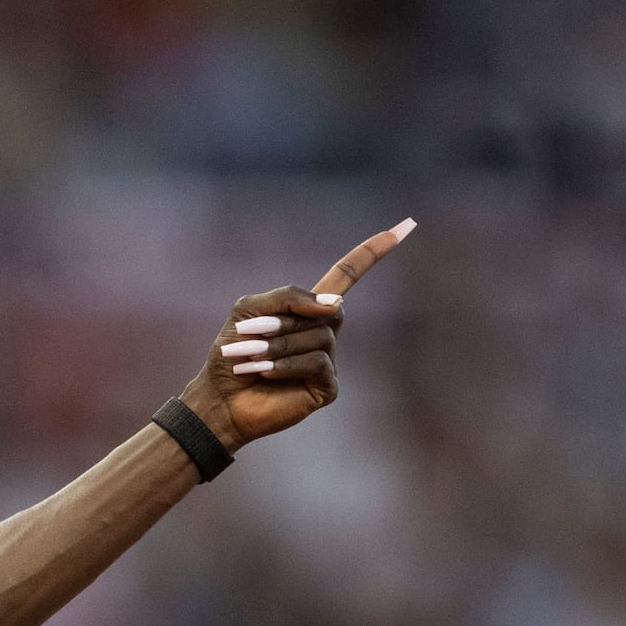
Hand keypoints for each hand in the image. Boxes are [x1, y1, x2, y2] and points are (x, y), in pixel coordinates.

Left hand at [179, 219, 414, 450]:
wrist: (220, 398)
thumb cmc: (232, 354)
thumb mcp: (249, 310)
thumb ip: (288, 297)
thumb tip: (334, 305)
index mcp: (308, 310)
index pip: (346, 276)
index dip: (370, 253)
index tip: (405, 226)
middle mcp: (324, 333)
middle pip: (327, 311)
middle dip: (285, 321)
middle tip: (247, 334)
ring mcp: (328, 361)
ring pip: (321, 338)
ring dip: (279, 345)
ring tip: (249, 357)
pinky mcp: (326, 387)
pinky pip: (317, 363)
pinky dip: (286, 364)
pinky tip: (264, 372)